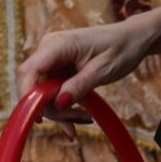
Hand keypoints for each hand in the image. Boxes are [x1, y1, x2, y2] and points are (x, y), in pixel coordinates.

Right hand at [17, 19, 151, 121]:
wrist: (133, 39)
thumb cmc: (122, 48)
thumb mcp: (104, 69)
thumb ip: (79, 86)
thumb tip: (58, 103)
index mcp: (58, 44)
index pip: (28, 71)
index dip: (28, 96)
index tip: (38, 118)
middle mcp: (49, 50)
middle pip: (34, 87)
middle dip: (51, 108)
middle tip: (78, 121)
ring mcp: (52, 59)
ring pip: (41, 94)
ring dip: (59, 111)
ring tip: (84, 119)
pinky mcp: (57, 68)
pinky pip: (51, 92)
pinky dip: (62, 107)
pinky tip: (75, 122)